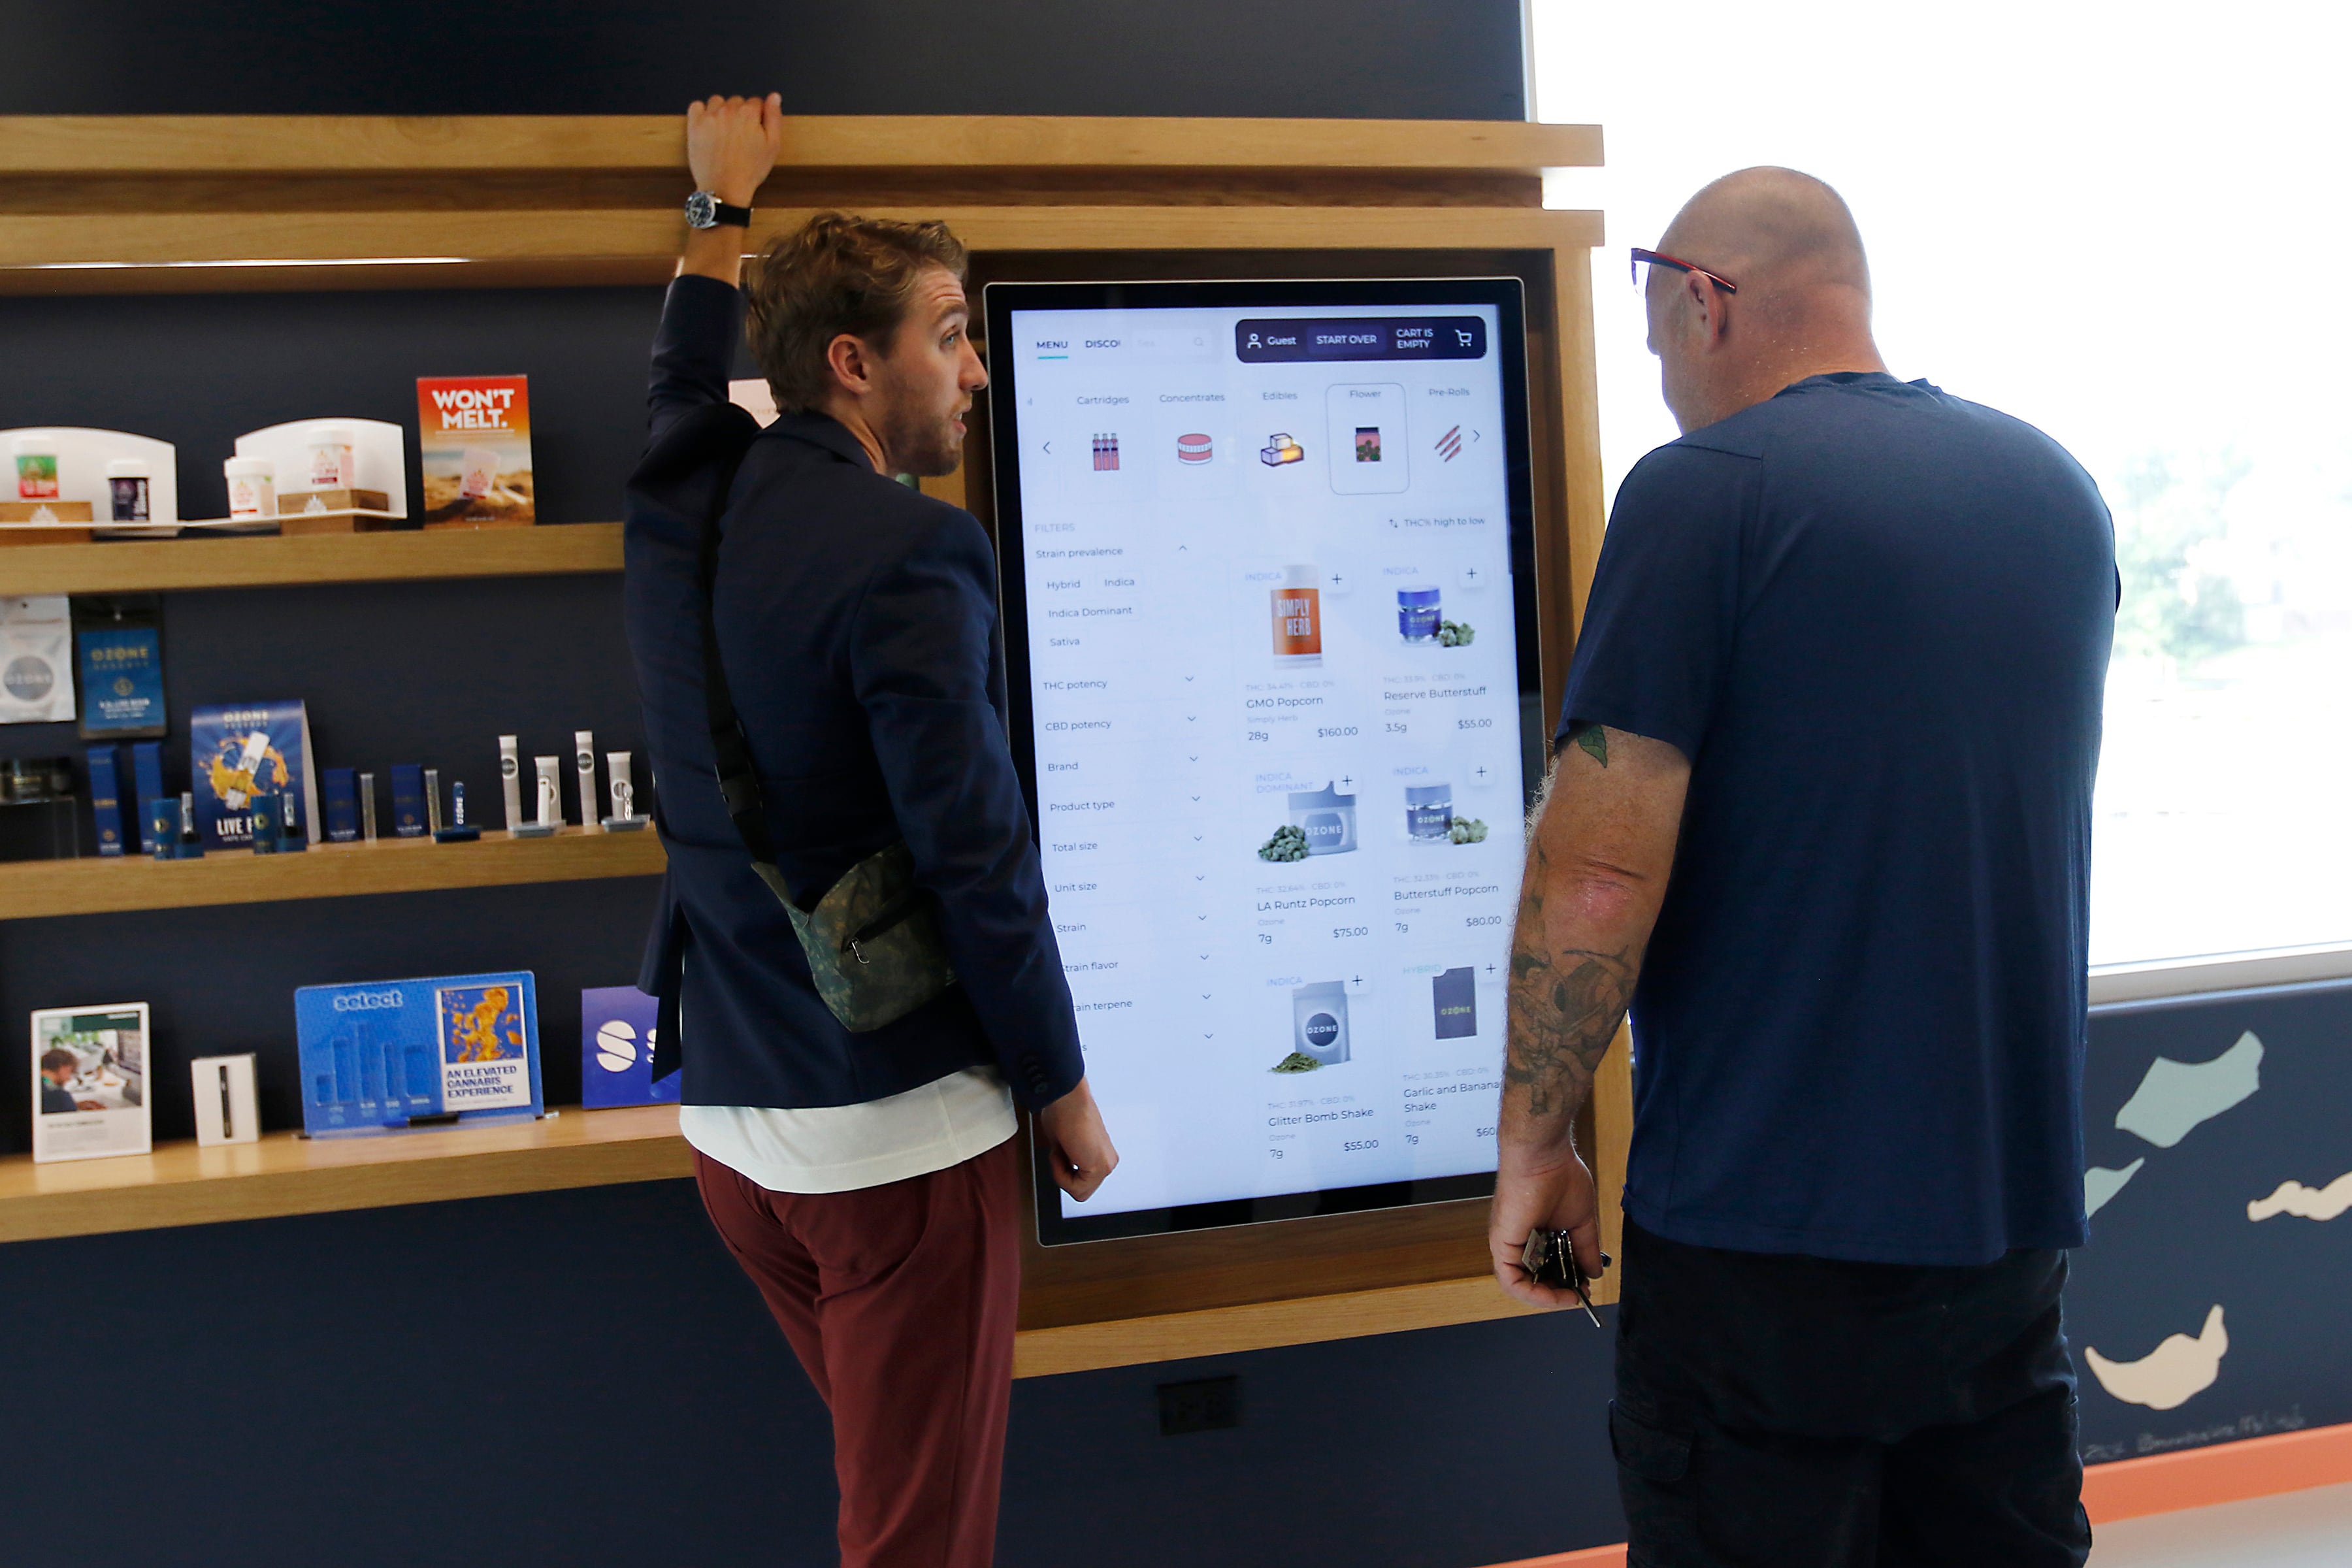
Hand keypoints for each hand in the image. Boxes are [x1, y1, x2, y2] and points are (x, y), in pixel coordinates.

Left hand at [686, 92, 782, 207]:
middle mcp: (728, 110)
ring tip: (723, 132)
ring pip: (717, 102)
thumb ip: (774, 117)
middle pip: (736, 101)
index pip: (755, 102)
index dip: (757, 117)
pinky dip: (702, 112)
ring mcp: (710, 116)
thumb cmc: (750, 170)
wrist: (724, 188)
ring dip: (721, 111)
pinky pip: (696, 106)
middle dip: (739, 114)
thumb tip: (774, 96)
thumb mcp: (773, 146)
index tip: (754, 131)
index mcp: (749, 113)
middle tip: (739, 136)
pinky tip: (708, 126)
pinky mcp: (695, 124)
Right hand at [1035, 1077, 1118, 1201]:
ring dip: (1062, 1174)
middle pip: (1081, 1191)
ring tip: (1062, 1150)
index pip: (1079, 1182)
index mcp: (1101, 1155)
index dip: (1062, 1171)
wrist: (1067, 1097)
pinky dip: (1061, 1173)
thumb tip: (1062, 1166)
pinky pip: (1076, 1188)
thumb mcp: (1063, 1144)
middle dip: (1063, 1175)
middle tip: (1060, 1152)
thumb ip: (1067, 1159)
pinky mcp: (1101, 1167)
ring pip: (1079, 1192)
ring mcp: (1106, 1165)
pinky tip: (1063, 1152)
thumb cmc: (1063, 1111)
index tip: (1060, 1150)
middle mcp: (1108, 1161)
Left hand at [1488, 1145, 1603, 1310]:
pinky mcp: (1502, 1244)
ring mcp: (1509, 1244)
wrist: (1544, 1155)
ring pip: (1520, 1285)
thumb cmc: (1560, 1177)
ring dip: (1547, 1297)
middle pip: (1534, 1280)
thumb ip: (1585, 1249)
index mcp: (1537, 1235)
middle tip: (1580, 1295)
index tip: (1585, 1287)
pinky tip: (1555, 1295)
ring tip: (1570, 1297)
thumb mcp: (1581, 1221)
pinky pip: (1511, 1281)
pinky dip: (1532, 1293)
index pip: (1547, 1271)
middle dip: (1559, 1294)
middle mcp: (1520, 1241)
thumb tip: (1594, 1273)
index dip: (1565, 1285)